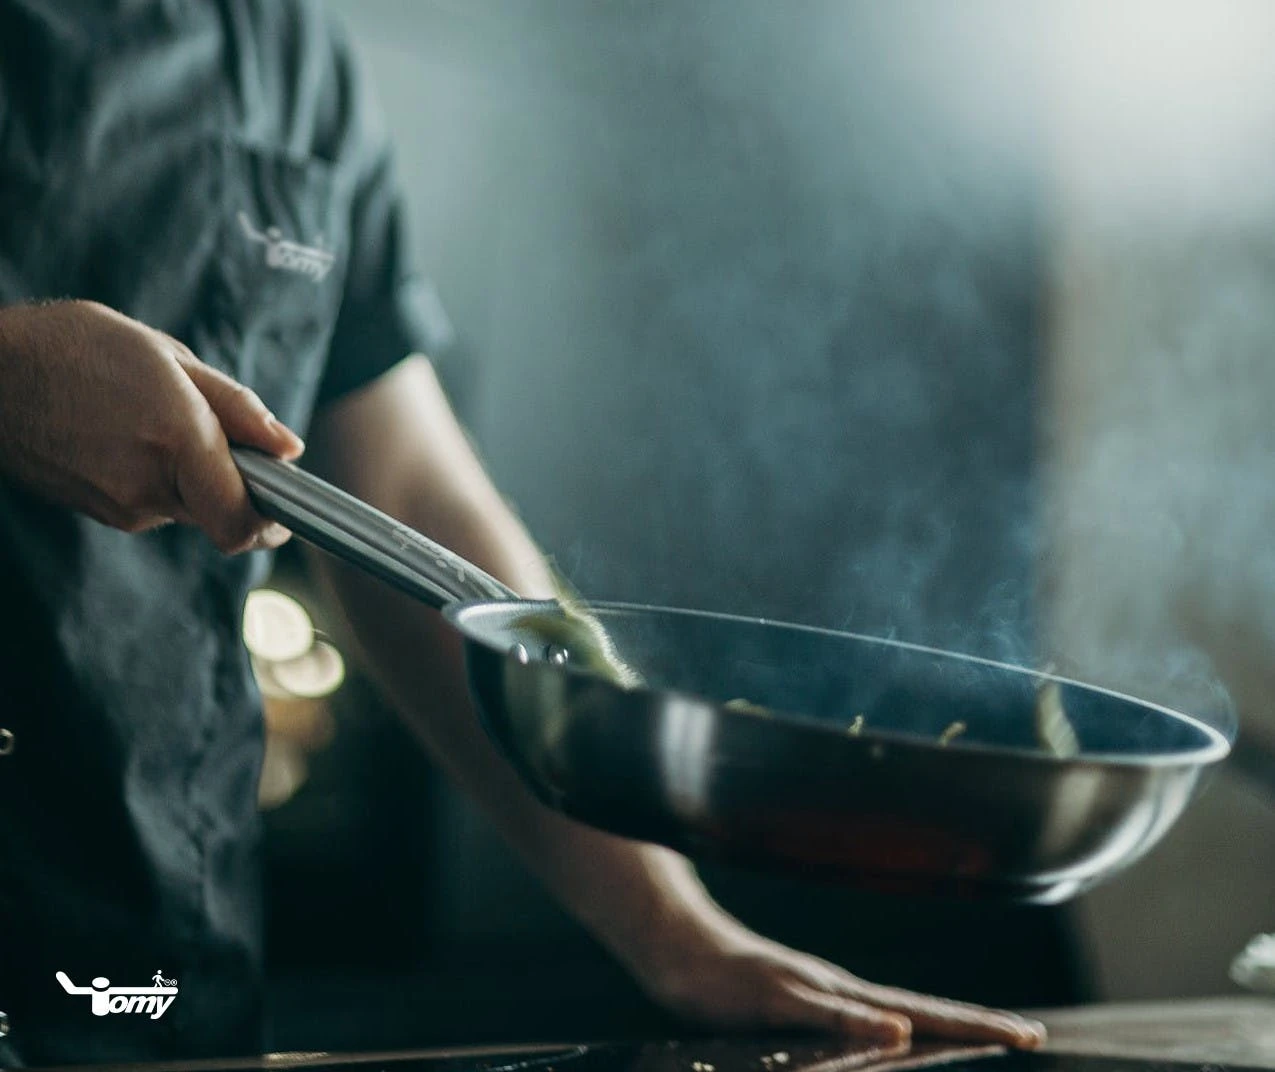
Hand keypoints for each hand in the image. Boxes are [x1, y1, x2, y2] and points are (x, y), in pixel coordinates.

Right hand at [0, 300, 302, 551]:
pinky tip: (130, 433)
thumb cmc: (75, 348)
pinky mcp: (99, 511)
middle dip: (235, 485)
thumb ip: (237, 408)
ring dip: (195, 476)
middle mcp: (149, 486)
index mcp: (177, 441)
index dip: (272, 523)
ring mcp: (120, 506)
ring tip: (159, 419)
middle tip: (224, 438)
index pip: (242, 522)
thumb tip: (289, 449)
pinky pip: (154, 503)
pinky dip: (160, 477)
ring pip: (188, 507)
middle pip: (221, 514)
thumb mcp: (168, 357)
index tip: (287, 509)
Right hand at [631, 909, 1046, 1048]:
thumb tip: (877, 1051)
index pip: (920, 1014)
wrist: (673, 945)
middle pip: (918, 1008)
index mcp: (844, 999)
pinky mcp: (773, 994)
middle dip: (977, 1023)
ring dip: (939, 1023)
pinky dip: (860, 1023)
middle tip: (1033, 1035)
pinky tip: (893, 1032)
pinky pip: (822, 1012)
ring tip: (992, 1035)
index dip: (971, 1024)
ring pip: (883, 1008)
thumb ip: (827, 1036)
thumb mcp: (785, 1019)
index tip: (1023, 1033)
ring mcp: (806, 986)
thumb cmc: (728, 989)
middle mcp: (836, 987)